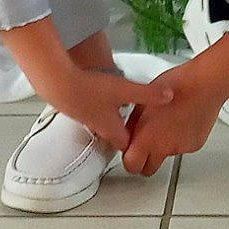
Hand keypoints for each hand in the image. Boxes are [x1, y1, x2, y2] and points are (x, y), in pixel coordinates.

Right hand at [49, 66, 163, 152]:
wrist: (59, 84)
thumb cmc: (90, 90)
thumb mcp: (125, 90)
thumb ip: (148, 94)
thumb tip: (169, 96)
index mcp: (112, 128)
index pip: (127, 145)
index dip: (138, 144)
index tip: (147, 140)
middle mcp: (98, 126)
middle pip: (115, 135)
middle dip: (127, 131)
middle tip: (138, 127)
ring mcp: (85, 117)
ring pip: (103, 122)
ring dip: (113, 117)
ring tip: (123, 108)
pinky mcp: (76, 106)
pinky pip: (92, 110)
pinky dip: (100, 105)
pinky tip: (102, 93)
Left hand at [123, 59, 226, 173]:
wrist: (204, 84)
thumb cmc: (176, 86)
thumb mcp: (143, 101)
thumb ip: (133, 124)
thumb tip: (128, 133)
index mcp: (147, 138)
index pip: (131, 165)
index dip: (129, 159)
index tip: (130, 152)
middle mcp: (164, 148)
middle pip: (148, 170)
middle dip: (144, 161)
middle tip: (145, 146)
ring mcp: (181, 148)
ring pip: (165, 157)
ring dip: (162, 147)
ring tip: (167, 123)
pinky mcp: (194, 145)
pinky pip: (181, 148)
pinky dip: (179, 140)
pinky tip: (180, 122)